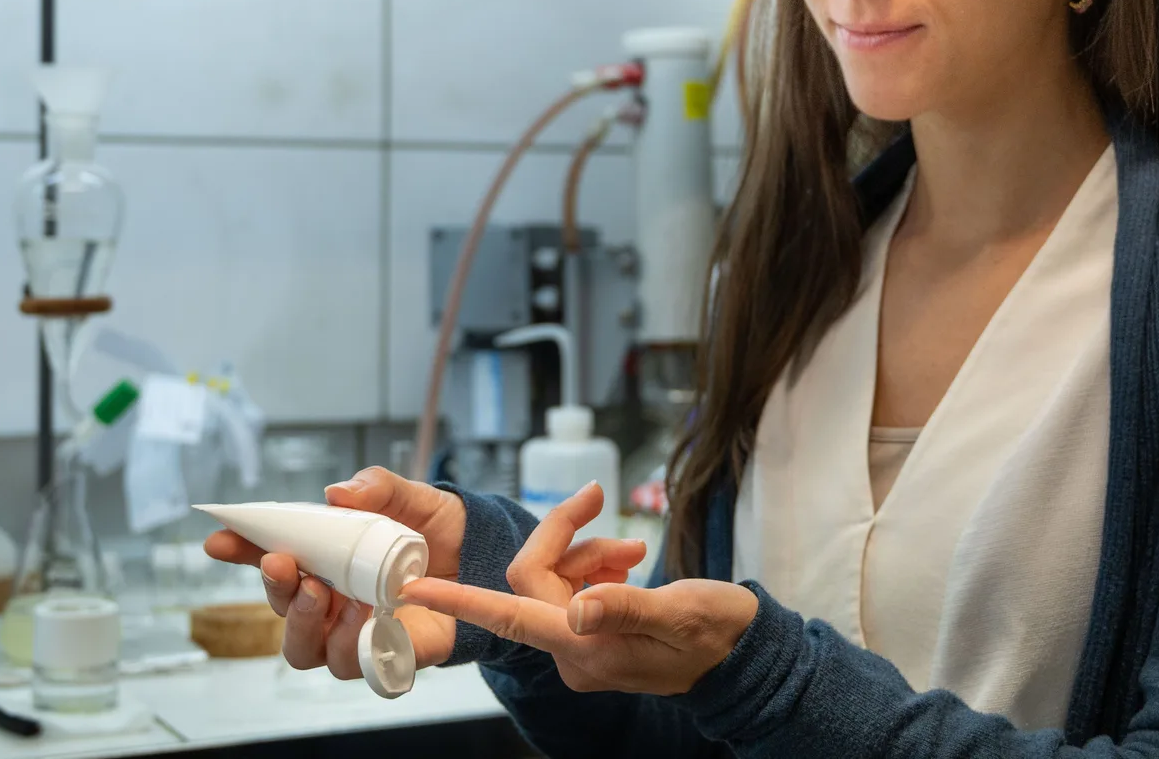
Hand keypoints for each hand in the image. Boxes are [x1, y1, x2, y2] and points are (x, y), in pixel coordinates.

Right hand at [202, 466, 463, 676]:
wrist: (487, 557)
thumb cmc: (437, 529)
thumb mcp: (410, 496)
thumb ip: (376, 487)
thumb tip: (338, 492)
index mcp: (326, 561)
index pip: (273, 561)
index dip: (242, 551)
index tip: (219, 539)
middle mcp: (332, 601)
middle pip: (282, 611)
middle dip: (275, 590)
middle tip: (287, 564)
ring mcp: (356, 633)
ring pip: (306, 650)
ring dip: (306, 623)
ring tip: (325, 595)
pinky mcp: (388, 656)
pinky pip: (356, 667)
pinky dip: (353, 646)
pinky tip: (366, 620)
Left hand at [401, 483, 757, 695]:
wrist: (744, 657)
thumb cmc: (719, 634)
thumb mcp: (681, 613)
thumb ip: (625, 607)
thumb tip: (578, 608)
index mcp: (587, 648)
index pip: (509, 617)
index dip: (458, 601)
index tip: (414, 589)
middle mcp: (574, 651)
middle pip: (534, 580)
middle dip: (564, 538)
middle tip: (601, 502)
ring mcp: (582, 645)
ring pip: (556, 580)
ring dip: (588, 553)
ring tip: (634, 549)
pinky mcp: (594, 635)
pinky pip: (574, 590)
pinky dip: (596, 568)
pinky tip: (628, 565)